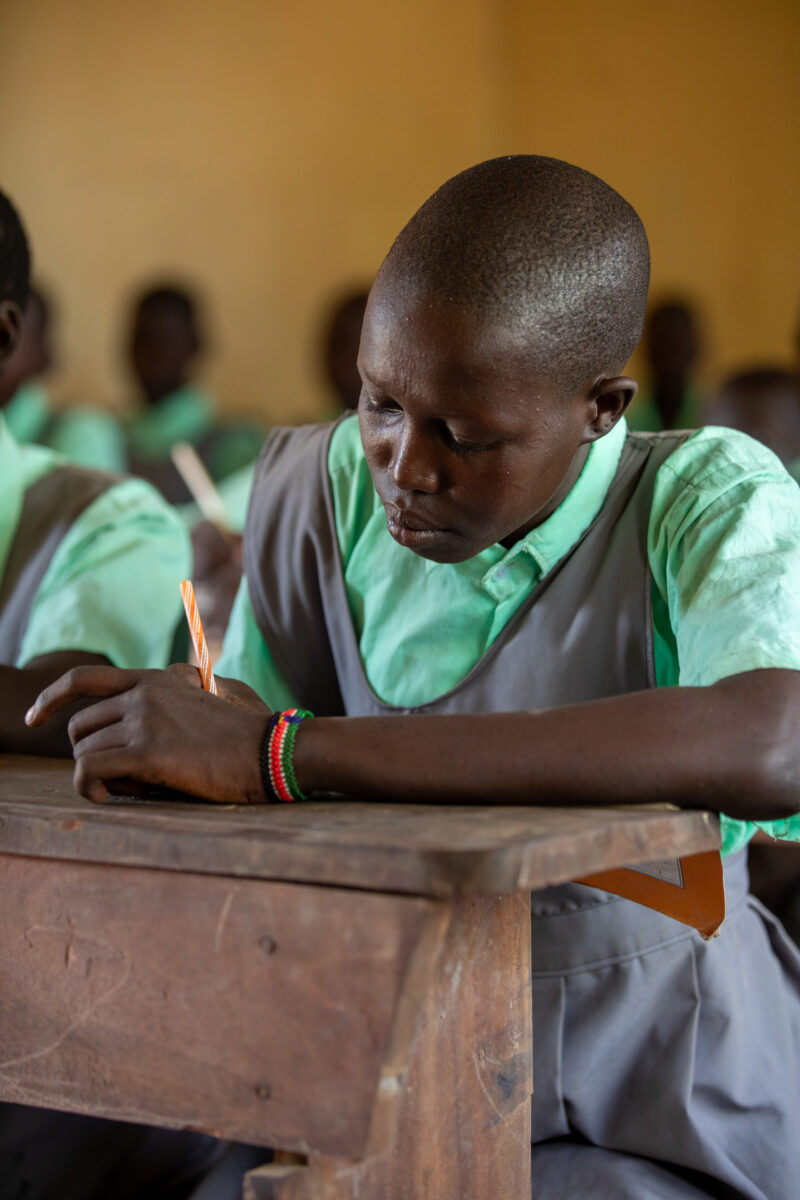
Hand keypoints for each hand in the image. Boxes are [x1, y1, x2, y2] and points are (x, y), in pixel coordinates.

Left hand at [26, 663, 270, 804]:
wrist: (271, 750)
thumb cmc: (250, 731)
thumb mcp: (216, 693)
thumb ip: (185, 687)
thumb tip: (173, 681)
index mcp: (156, 679)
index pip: (85, 679)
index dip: (51, 698)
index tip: (34, 718)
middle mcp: (144, 694)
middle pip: (81, 727)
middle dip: (92, 755)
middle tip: (124, 778)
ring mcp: (144, 721)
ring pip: (84, 752)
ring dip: (99, 776)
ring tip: (134, 788)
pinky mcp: (147, 753)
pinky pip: (88, 772)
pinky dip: (89, 789)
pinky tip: (109, 796)